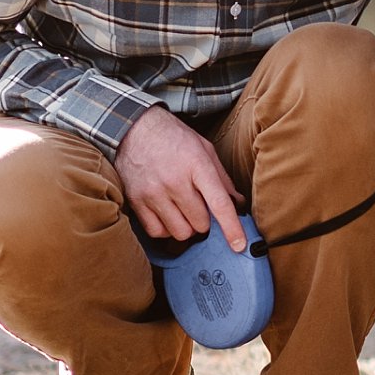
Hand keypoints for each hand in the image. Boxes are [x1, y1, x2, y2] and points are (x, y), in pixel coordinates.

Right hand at [116, 104, 247, 250]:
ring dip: (187, 226)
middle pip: (200, 224)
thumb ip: (222, 177)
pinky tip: (168, 214)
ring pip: (180, 232)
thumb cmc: (173, 138)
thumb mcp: (204, 148)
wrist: (134, 129)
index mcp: (197, 164)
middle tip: (200, 206)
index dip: (232, 228)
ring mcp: (154, 193)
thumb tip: (237, 203)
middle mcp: (175, 181)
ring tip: (183, 210)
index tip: (239, 245)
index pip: (219, 203)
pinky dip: (167, 229)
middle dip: (205, 220)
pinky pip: (157, 232)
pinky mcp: (137, 202)